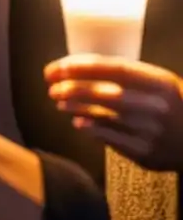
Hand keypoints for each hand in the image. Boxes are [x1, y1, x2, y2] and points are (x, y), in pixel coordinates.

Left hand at [46, 54, 182, 171]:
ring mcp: (152, 131)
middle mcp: (157, 106)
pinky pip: (112, 138)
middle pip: (107, 93)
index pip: (117, 69)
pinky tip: (77, 122)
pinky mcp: (146, 153)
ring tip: (59, 100)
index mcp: (160, 83)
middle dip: (74, 87)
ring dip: (77, 107)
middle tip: (52, 85)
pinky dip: (91, 128)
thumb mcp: (156, 84)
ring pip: (106, 115)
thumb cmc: (168, 105)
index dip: (84, 66)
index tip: (60, 66)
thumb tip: (76, 68)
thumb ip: (125, 76)